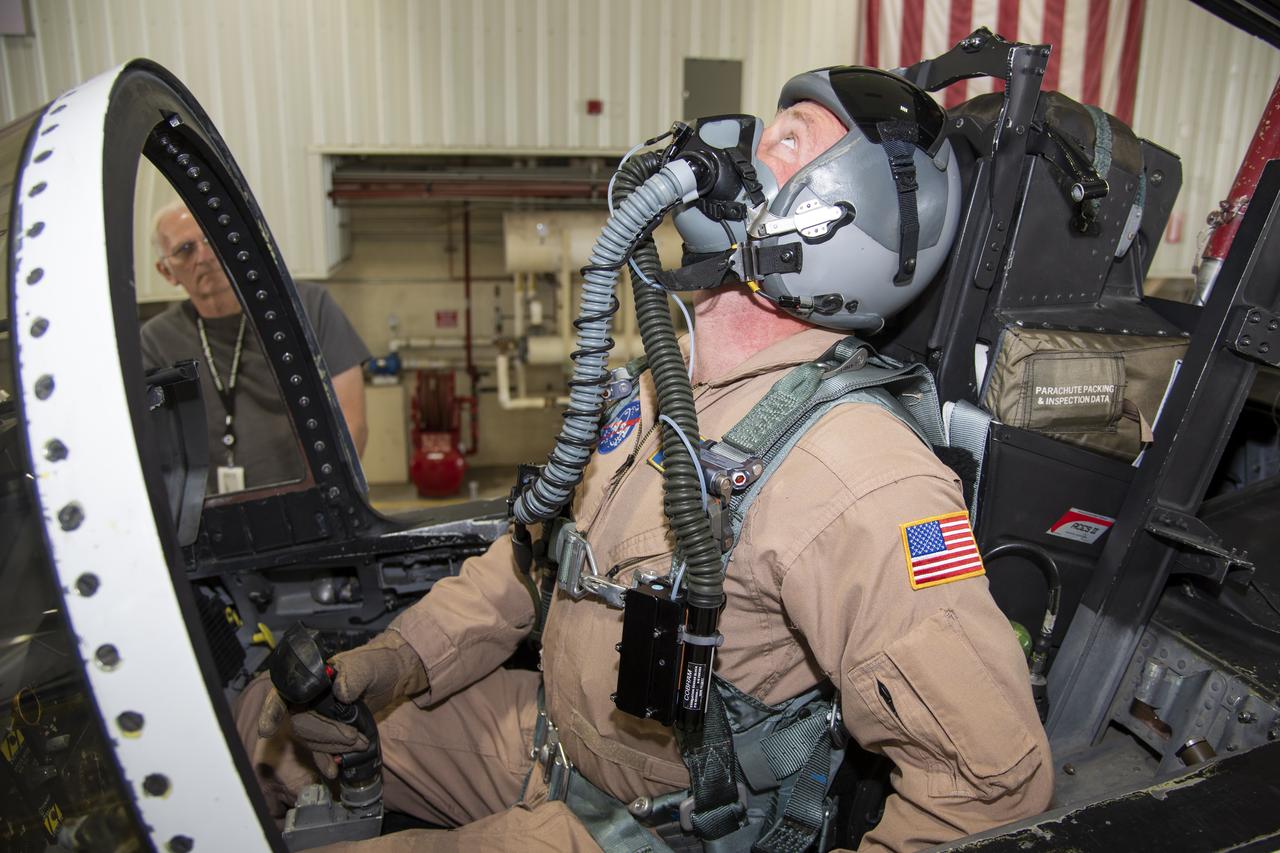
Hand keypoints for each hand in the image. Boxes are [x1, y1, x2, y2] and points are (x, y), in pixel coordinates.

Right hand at [257, 628, 427, 778]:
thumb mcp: (368, 665)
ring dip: (332, 746)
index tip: (267, 730)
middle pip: (301, 723)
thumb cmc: (378, 663)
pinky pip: (320, 749)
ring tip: (359, 744)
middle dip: (325, 734)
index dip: (271, 712)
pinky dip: (325, 760)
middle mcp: (308, 699)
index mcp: (311, 679)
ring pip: (311, 739)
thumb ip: (354, 675)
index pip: (282, 694)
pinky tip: (334, 769)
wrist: (394, 676)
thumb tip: (340, 693)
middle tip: (353, 737)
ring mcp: (318, 717)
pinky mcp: (330, 732)